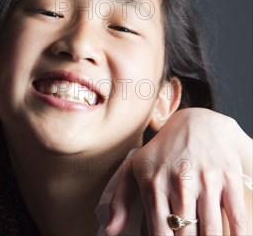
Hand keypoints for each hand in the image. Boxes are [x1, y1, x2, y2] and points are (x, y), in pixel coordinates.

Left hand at [105, 108, 251, 234]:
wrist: (198, 123)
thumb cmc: (162, 153)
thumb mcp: (133, 169)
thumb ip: (120, 201)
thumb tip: (110, 231)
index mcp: (153, 184)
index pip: (159, 231)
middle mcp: (179, 183)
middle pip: (185, 234)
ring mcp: (206, 181)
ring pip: (212, 230)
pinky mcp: (230, 179)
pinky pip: (237, 218)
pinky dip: (237, 235)